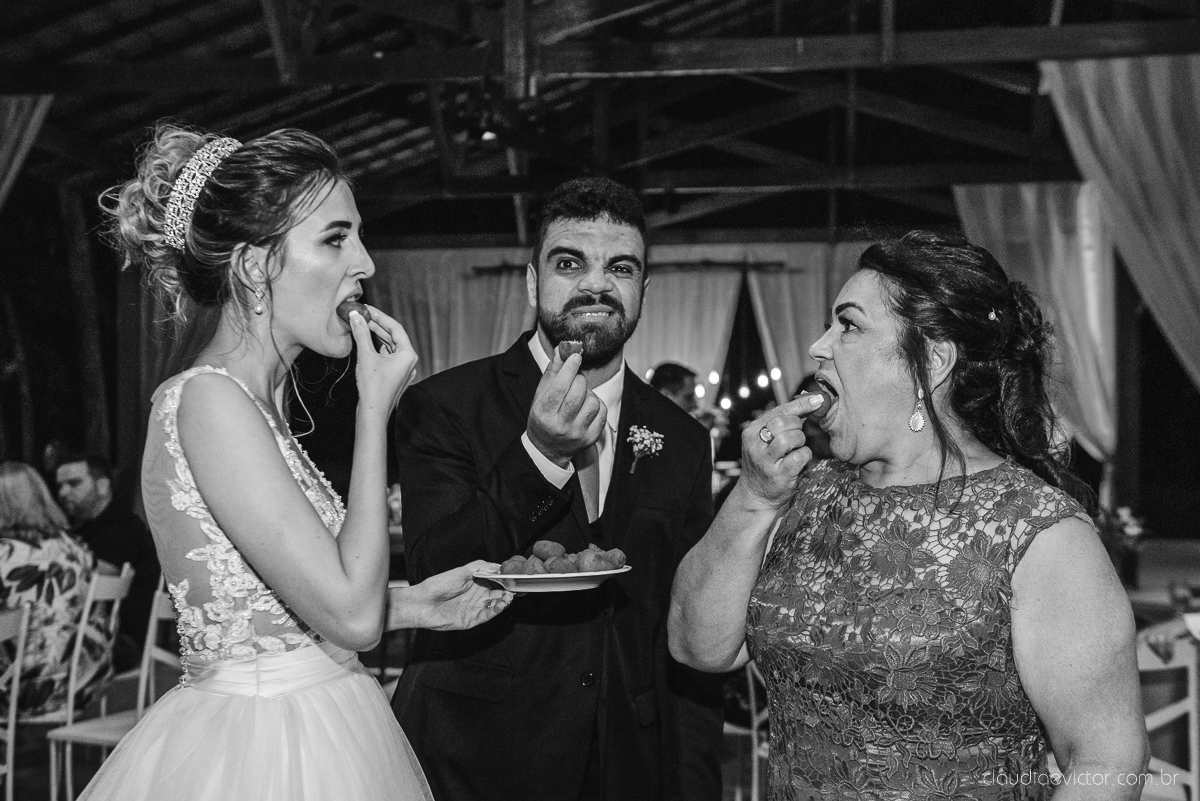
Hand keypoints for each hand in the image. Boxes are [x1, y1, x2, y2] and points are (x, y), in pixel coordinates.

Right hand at [351, 305, 417, 413]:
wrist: (373, 412)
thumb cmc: (373, 388)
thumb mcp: (366, 356)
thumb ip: (361, 334)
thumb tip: (356, 317)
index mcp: (408, 354)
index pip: (395, 328)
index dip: (380, 317)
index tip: (368, 309)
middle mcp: (410, 361)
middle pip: (394, 337)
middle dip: (378, 326)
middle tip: (363, 316)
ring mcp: (404, 369)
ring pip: (391, 347)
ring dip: (378, 337)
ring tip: (364, 327)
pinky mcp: (397, 376)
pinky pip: (389, 356)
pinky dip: (379, 348)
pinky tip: (369, 344)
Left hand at [412, 560, 513, 630]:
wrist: (422, 604)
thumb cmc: (437, 585)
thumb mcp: (460, 571)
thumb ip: (480, 567)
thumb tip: (498, 566)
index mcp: (475, 581)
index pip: (495, 580)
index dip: (505, 579)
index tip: (514, 577)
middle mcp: (476, 594)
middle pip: (498, 593)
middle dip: (508, 590)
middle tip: (515, 588)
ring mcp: (474, 607)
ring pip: (495, 604)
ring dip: (504, 601)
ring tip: (508, 597)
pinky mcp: (472, 619)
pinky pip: (487, 615)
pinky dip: (496, 611)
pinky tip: (500, 605)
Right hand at [525, 346, 605, 467]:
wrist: (547, 449)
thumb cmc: (543, 417)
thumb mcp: (541, 395)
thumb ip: (553, 372)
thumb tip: (562, 349)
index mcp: (544, 413)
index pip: (559, 388)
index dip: (569, 369)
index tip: (576, 356)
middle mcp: (560, 426)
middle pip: (578, 393)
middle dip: (579, 379)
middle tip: (575, 379)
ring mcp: (577, 434)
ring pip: (593, 401)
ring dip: (588, 393)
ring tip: (580, 397)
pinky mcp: (591, 438)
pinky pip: (602, 412)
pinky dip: (597, 404)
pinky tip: (587, 407)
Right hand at [737, 394, 824, 510]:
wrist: (755, 496)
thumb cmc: (765, 464)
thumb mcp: (765, 441)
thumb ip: (782, 423)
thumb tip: (808, 400)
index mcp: (751, 432)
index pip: (778, 410)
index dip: (800, 404)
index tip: (818, 399)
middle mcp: (755, 444)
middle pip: (784, 422)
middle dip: (797, 426)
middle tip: (797, 436)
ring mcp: (765, 460)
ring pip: (791, 438)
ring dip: (801, 442)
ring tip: (796, 449)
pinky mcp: (778, 474)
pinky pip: (800, 456)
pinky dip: (805, 456)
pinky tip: (799, 461)